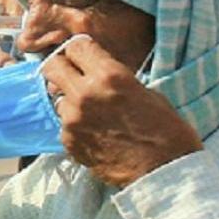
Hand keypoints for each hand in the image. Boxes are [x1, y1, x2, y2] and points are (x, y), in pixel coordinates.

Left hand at [42, 38, 202, 187]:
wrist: (164, 172)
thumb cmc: (165, 130)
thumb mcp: (146, 91)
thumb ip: (115, 78)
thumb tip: (96, 73)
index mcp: (109, 76)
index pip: (76, 46)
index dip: (81, 49)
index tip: (85, 55)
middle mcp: (84, 94)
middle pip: (52, 66)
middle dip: (62, 67)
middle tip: (73, 75)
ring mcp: (72, 120)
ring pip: (57, 98)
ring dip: (70, 100)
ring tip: (92, 111)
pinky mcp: (69, 142)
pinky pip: (64, 124)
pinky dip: (75, 125)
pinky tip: (95, 132)